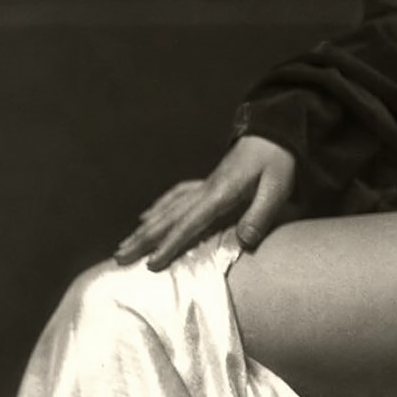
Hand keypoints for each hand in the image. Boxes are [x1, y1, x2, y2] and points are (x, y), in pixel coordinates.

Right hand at [114, 136, 297, 270]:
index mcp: (221, 193)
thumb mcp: (277, 188)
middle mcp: (205, 189)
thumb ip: (260, 215)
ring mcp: (204, 185)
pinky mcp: (207, 182)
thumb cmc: (278, 162)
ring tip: (124, 245)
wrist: (275, 132)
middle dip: (143, 239)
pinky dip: (159, 207)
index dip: (170, 244)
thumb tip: (243, 242)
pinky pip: (176, 196)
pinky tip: (147, 216)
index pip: (190, 223)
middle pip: (169, 217)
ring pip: (167, 208)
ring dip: (145, 228)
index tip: (151, 264)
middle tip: (119, 258)